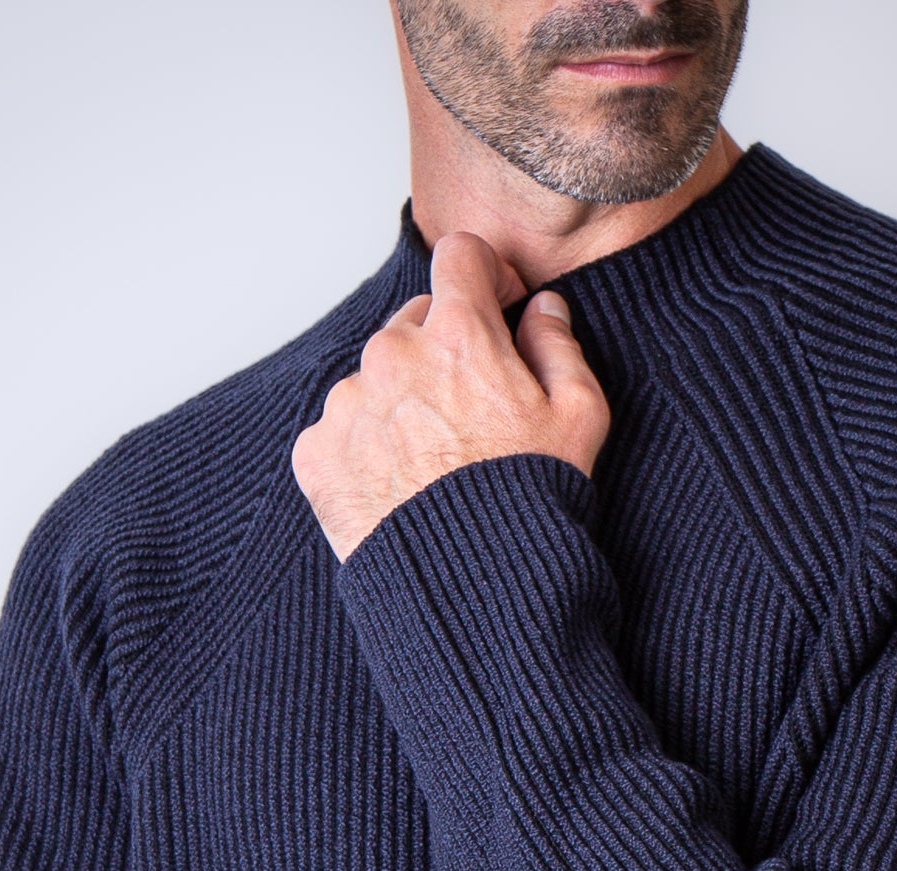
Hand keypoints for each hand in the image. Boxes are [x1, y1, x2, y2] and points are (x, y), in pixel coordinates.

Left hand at [291, 231, 611, 560]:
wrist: (471, 589)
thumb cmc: (531, 505)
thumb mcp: (579, 420)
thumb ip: (560, 347)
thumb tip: (542, 308)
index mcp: (459, 335)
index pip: (459, 255)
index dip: (482, 278)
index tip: (493, 309)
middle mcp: (392, 355)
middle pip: (413, 322)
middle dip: (441, 350)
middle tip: (469, 412)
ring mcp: (348, 404)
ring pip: (374, 378)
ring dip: (400, 402)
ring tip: (433, 463)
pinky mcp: (317, 452)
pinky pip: (340, 431)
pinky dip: (365, 448)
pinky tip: (399, 487)